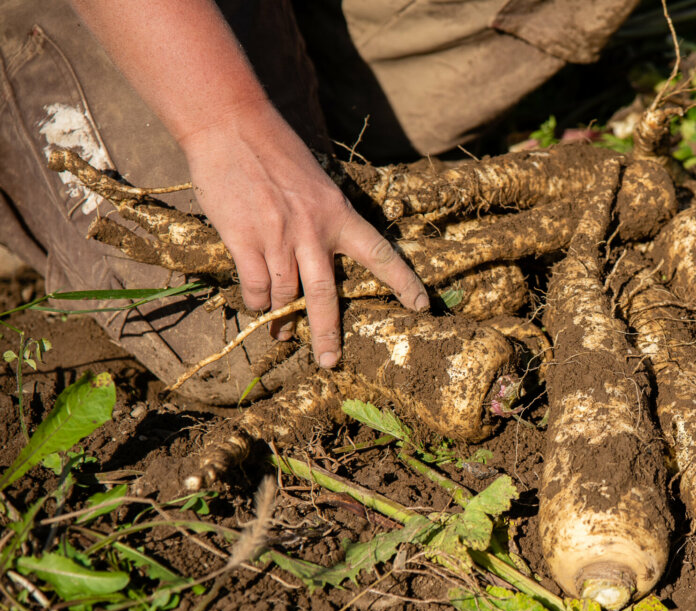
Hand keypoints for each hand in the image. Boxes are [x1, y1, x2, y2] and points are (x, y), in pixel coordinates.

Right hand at [180, 103, 428, 367]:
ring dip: (281, 318)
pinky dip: (255, 302)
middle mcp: (314, 231)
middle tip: (331, 361)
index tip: (423, 305)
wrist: (231, 124)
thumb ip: (323, 217)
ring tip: (281, 332)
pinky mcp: (245, 240)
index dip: (404, 282)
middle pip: (326, 296)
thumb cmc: (273, 149)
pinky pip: (255, 287)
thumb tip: (317, 254)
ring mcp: (279, 238)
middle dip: (328, 334)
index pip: (381, 254)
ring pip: (285, 295)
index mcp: (338, 214)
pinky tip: (256, 305)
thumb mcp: (315, 181)